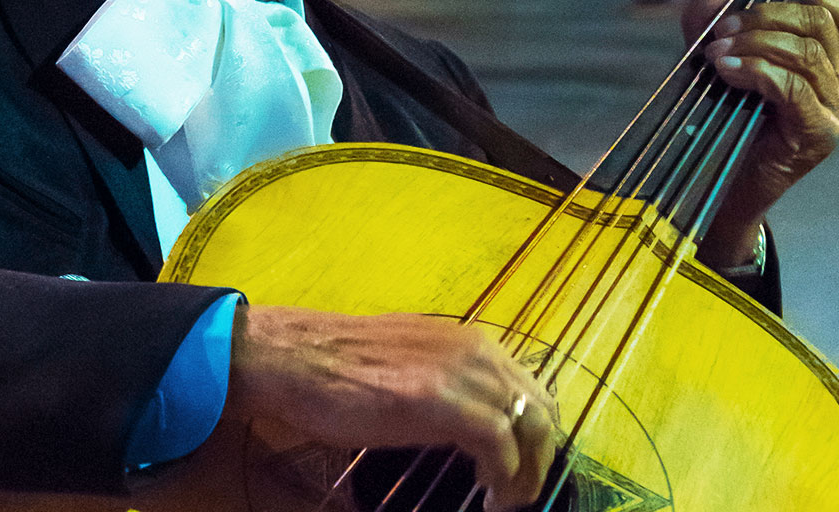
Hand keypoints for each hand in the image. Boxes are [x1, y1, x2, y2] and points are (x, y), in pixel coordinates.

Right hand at [228, 305, 559, 511]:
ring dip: (528, 471)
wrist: (297, 359)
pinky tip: (489, 494)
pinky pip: (500, 444)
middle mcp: (476, 350)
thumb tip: (467, 417)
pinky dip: (505, 475)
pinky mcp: (441, 401)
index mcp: (469, 341)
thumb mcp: (410, 364)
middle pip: (540, 408)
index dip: (536, 433)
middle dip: (541, 456)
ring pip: (530, 426)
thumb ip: (447, 379)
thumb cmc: (340, 367)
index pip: (530, 388)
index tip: (524, 465)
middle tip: (523, 490)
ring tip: (509, 499)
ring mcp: (460, 373)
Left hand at [680, 0, 838, 266]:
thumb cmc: (723, 119)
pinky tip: (726, 71)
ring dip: (754, 44)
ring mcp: (834, 109)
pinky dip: (756, 71)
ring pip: (806, 53)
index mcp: (824, 59)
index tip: (759, 2)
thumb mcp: (715, 58)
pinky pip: (794, 88)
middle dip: (766, 16)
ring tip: (715, 53)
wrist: (722, 182)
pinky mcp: (819, 133)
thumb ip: (711, 19)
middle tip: (721, 30)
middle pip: (820, 23)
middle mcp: (838, 82)